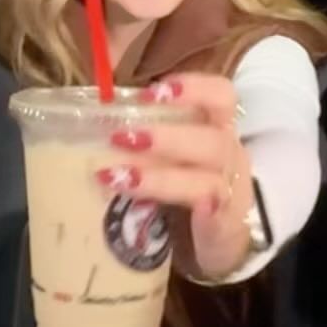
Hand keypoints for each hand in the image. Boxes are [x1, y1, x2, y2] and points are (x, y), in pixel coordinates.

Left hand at [100, 74, 254, 279]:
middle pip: (212, 139)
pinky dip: (192, 208)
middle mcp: (228, 153)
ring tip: (117, 177)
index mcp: (217, 127)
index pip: (220, 95)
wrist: (218, 237)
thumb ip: (144, 132)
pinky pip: (212, 211)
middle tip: (121, 138)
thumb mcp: (170, 154)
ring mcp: (230, 188)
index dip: (192, 88)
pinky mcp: (225, 221)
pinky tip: (161, 207)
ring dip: (159, 176)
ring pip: (205, 177)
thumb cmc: (187, 184)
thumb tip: (97, 106)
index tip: (149, 93)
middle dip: (166, 138)